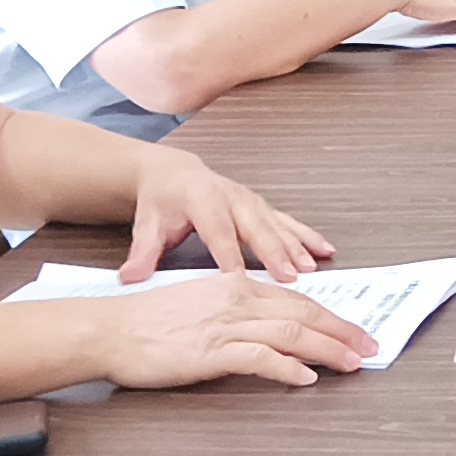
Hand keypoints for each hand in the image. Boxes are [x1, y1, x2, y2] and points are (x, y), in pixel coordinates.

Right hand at [87, 272, 376, 390]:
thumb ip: (234, 312)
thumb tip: (266, 329)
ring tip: (353, 362)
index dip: (329, 316)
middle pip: (303, 314)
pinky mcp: (211, 351)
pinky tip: (307, 378)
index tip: (353, 329)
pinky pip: (260, 357)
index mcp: (235, 287)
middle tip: (370, 345)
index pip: (295, 299)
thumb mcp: (200, 305)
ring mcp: (225, 326)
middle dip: (342, 331)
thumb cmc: (147, 323)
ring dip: (328, 349)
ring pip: (290, 333)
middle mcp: (236, 300)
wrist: (109, 330)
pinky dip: (288, 367)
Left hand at [114, 153, 330, 284]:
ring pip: (277, 224)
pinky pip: (288, 221)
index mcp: (202, 199)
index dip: (229, 257)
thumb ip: (142, 253)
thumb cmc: (162, 201)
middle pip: (256, 227)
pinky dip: (308, 236)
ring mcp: (250, 200)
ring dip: (296, 246)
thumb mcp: (147, 225)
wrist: (173, 173)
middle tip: (290, 278)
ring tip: (310, 268)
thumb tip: (130, 277)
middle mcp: (232, 196)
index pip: (218, 232)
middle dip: (274, 252)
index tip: (240, 282)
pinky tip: (325, 251)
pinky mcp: (261, 206)